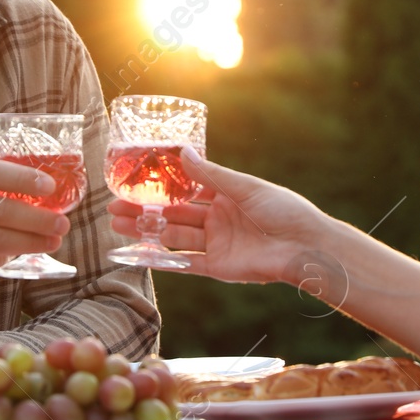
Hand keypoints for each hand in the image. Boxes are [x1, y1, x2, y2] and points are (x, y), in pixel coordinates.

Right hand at [106, 148, 329, 285]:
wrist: (307, 247)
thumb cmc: (285, 211)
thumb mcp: (246, 187)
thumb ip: (212, 175)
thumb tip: (181, 151)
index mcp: (225, 196)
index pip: (185, 189)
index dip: (160, 187)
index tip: (133, 182)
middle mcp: (216, 219)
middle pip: (173, 214)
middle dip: (143, 211)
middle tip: (112, 207)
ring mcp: (216, 244)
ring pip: (173, 237)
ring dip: (146, 231)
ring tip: (117, 225)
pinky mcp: (219, 268)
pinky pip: (187, 264)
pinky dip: (164, 260)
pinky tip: (139, 254)